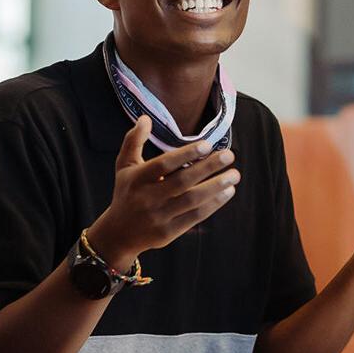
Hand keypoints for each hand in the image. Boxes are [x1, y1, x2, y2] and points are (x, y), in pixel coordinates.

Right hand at [86, 116, 239, 269]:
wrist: (119, 234)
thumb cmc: (127, 192)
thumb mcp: (124, 166)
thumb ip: (133, 141)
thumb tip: (145, 118)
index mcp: (137, 179)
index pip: (163, 165)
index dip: (185, 154)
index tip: (207, 145)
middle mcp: (147, 198)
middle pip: (182, 182)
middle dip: (208, 168)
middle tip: (229, 155)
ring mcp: (158, 217)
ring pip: (192, 200)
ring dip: (216, 187)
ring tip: (234, 175)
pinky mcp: (168, 233)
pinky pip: (195, 217)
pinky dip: (213, 204)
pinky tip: (227, 192)